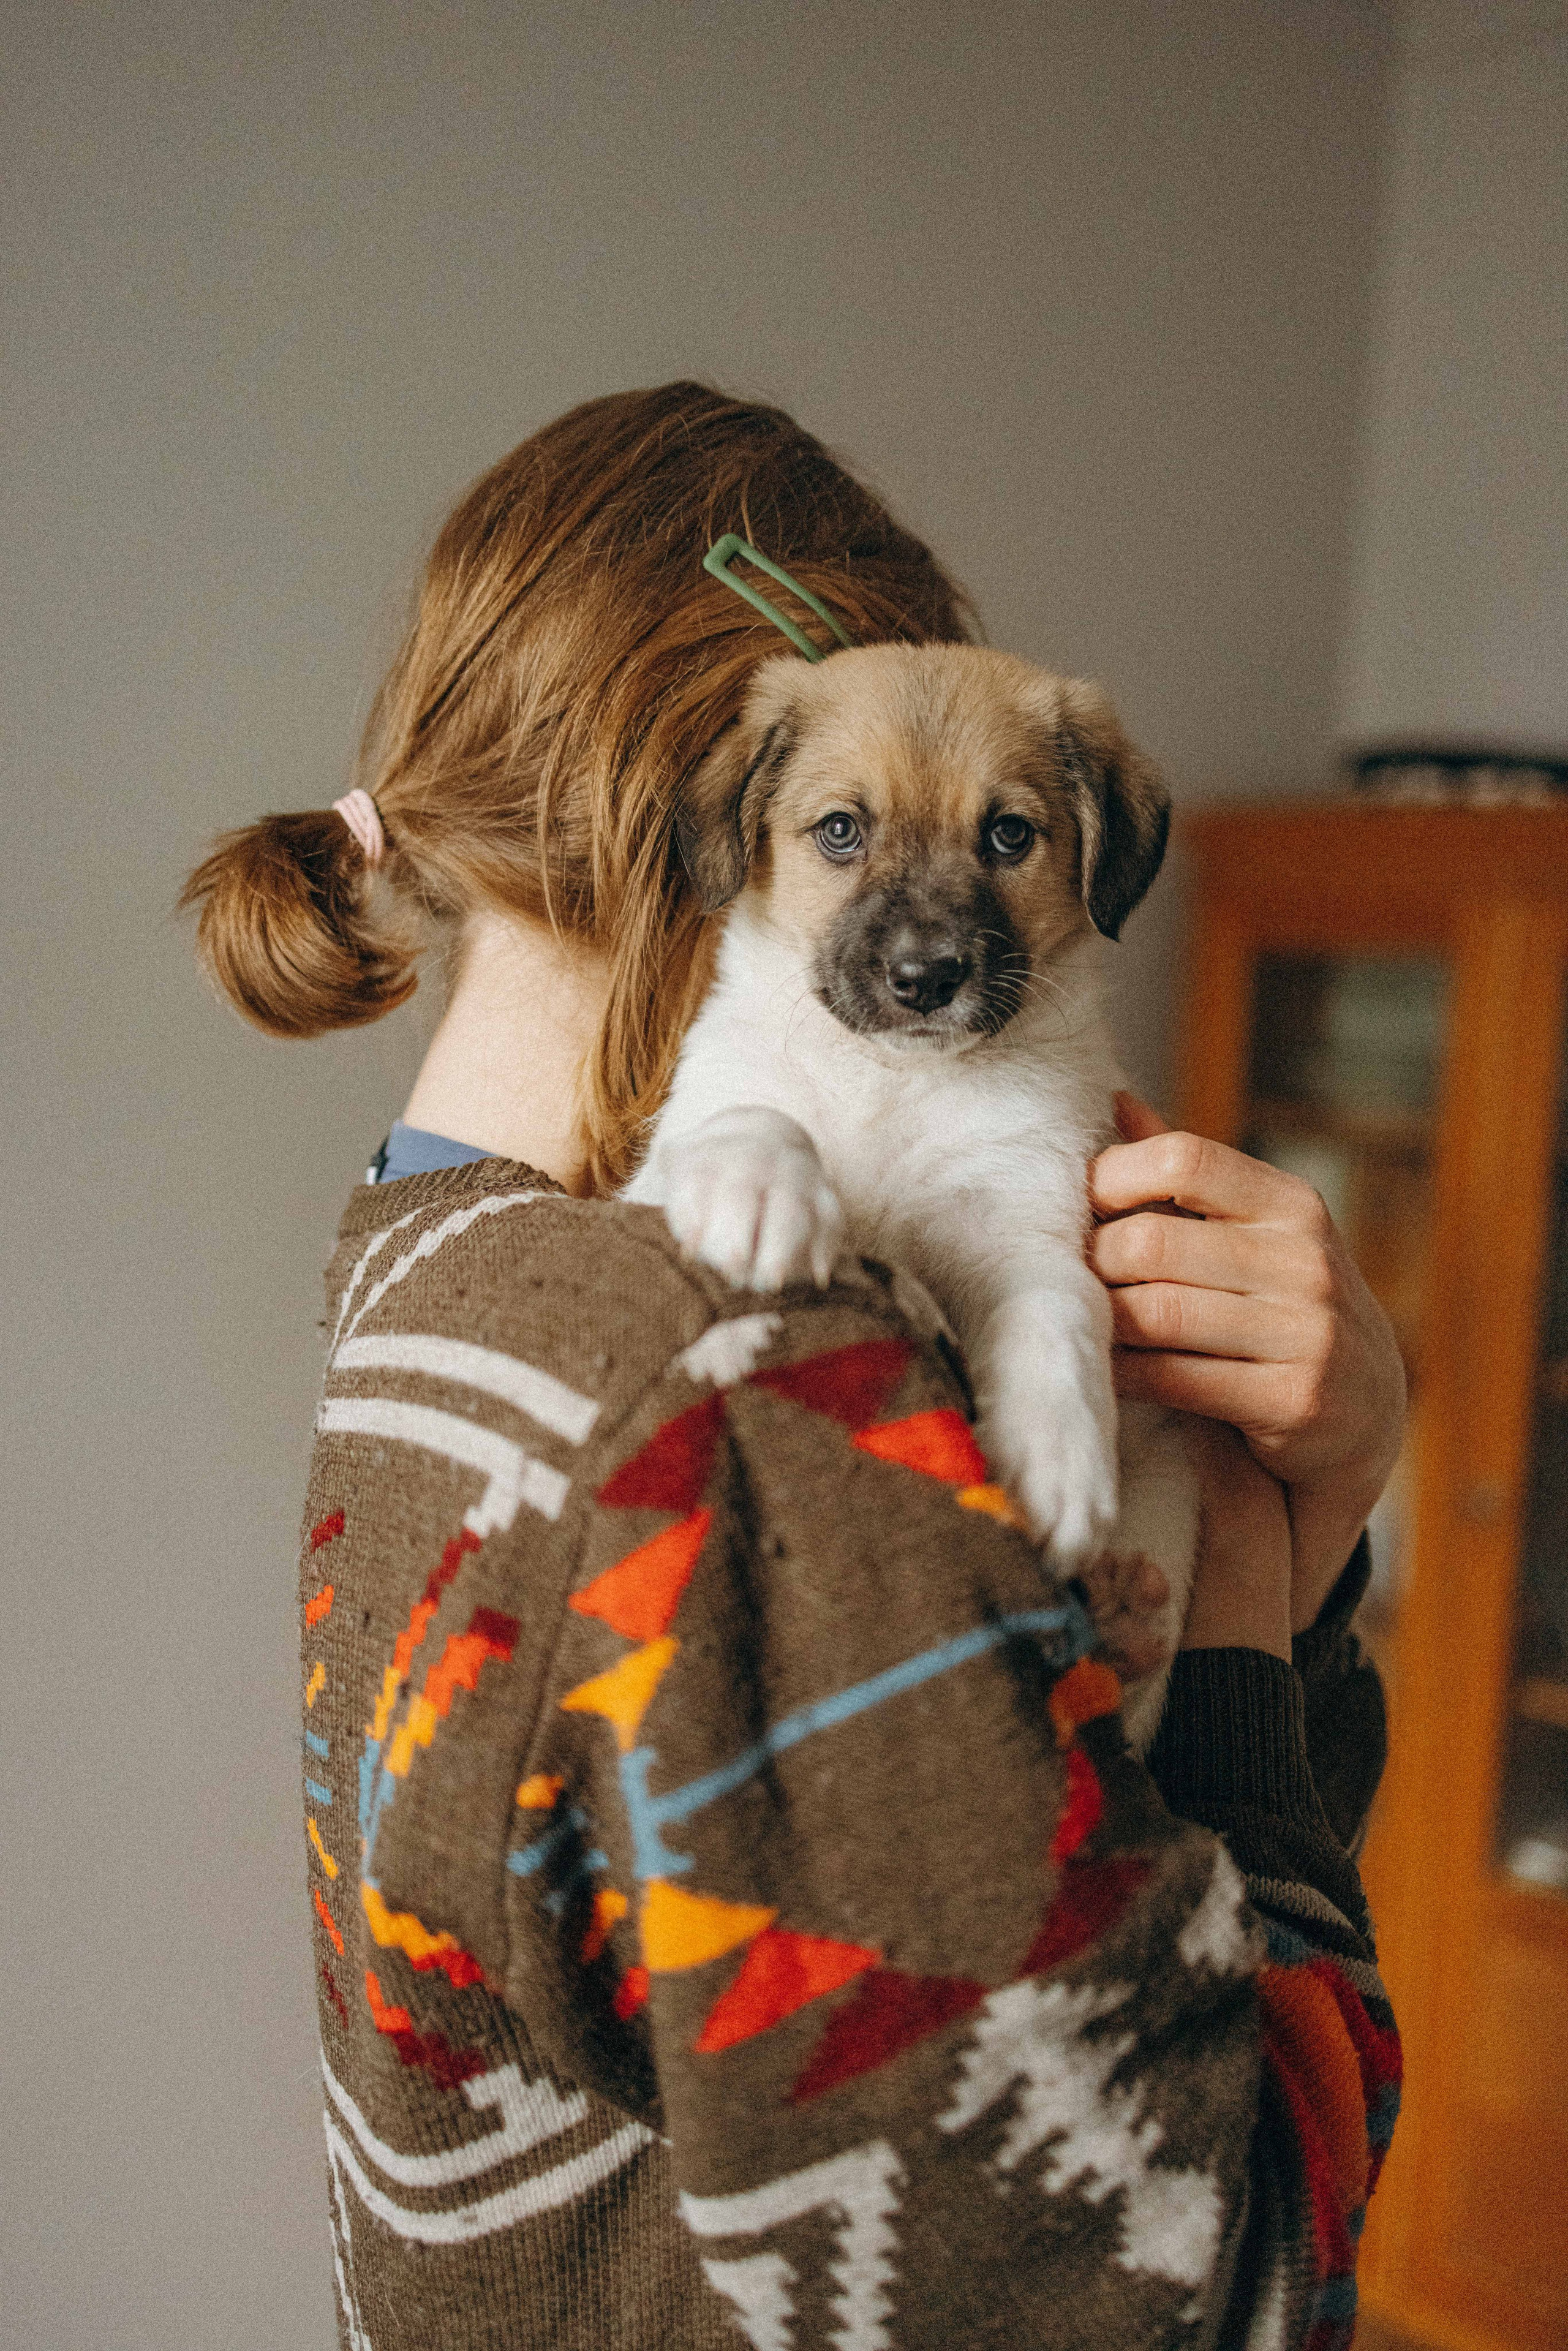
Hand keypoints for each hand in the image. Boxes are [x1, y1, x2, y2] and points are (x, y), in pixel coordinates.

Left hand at [1089, 1094, 1405, 1634]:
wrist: (1366, 1415)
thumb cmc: (1282, 1310)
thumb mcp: (1254, 1235)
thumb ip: (1188, 1177)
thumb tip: (1117, 1101)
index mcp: (1292, 1205)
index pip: (1183, 1159)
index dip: (1112, 1177)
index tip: (1079, 1207)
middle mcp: (1306, 1261)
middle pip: (1152, 1242)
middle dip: (1093, 1261)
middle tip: (1064, 1278)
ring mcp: (1307, 1333)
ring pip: (1157, 1313)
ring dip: (1100, 1320)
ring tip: (1075, 1320)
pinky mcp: (1295, 1401)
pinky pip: (1175, 1379)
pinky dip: (1124, 1374)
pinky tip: (1105, 1371)